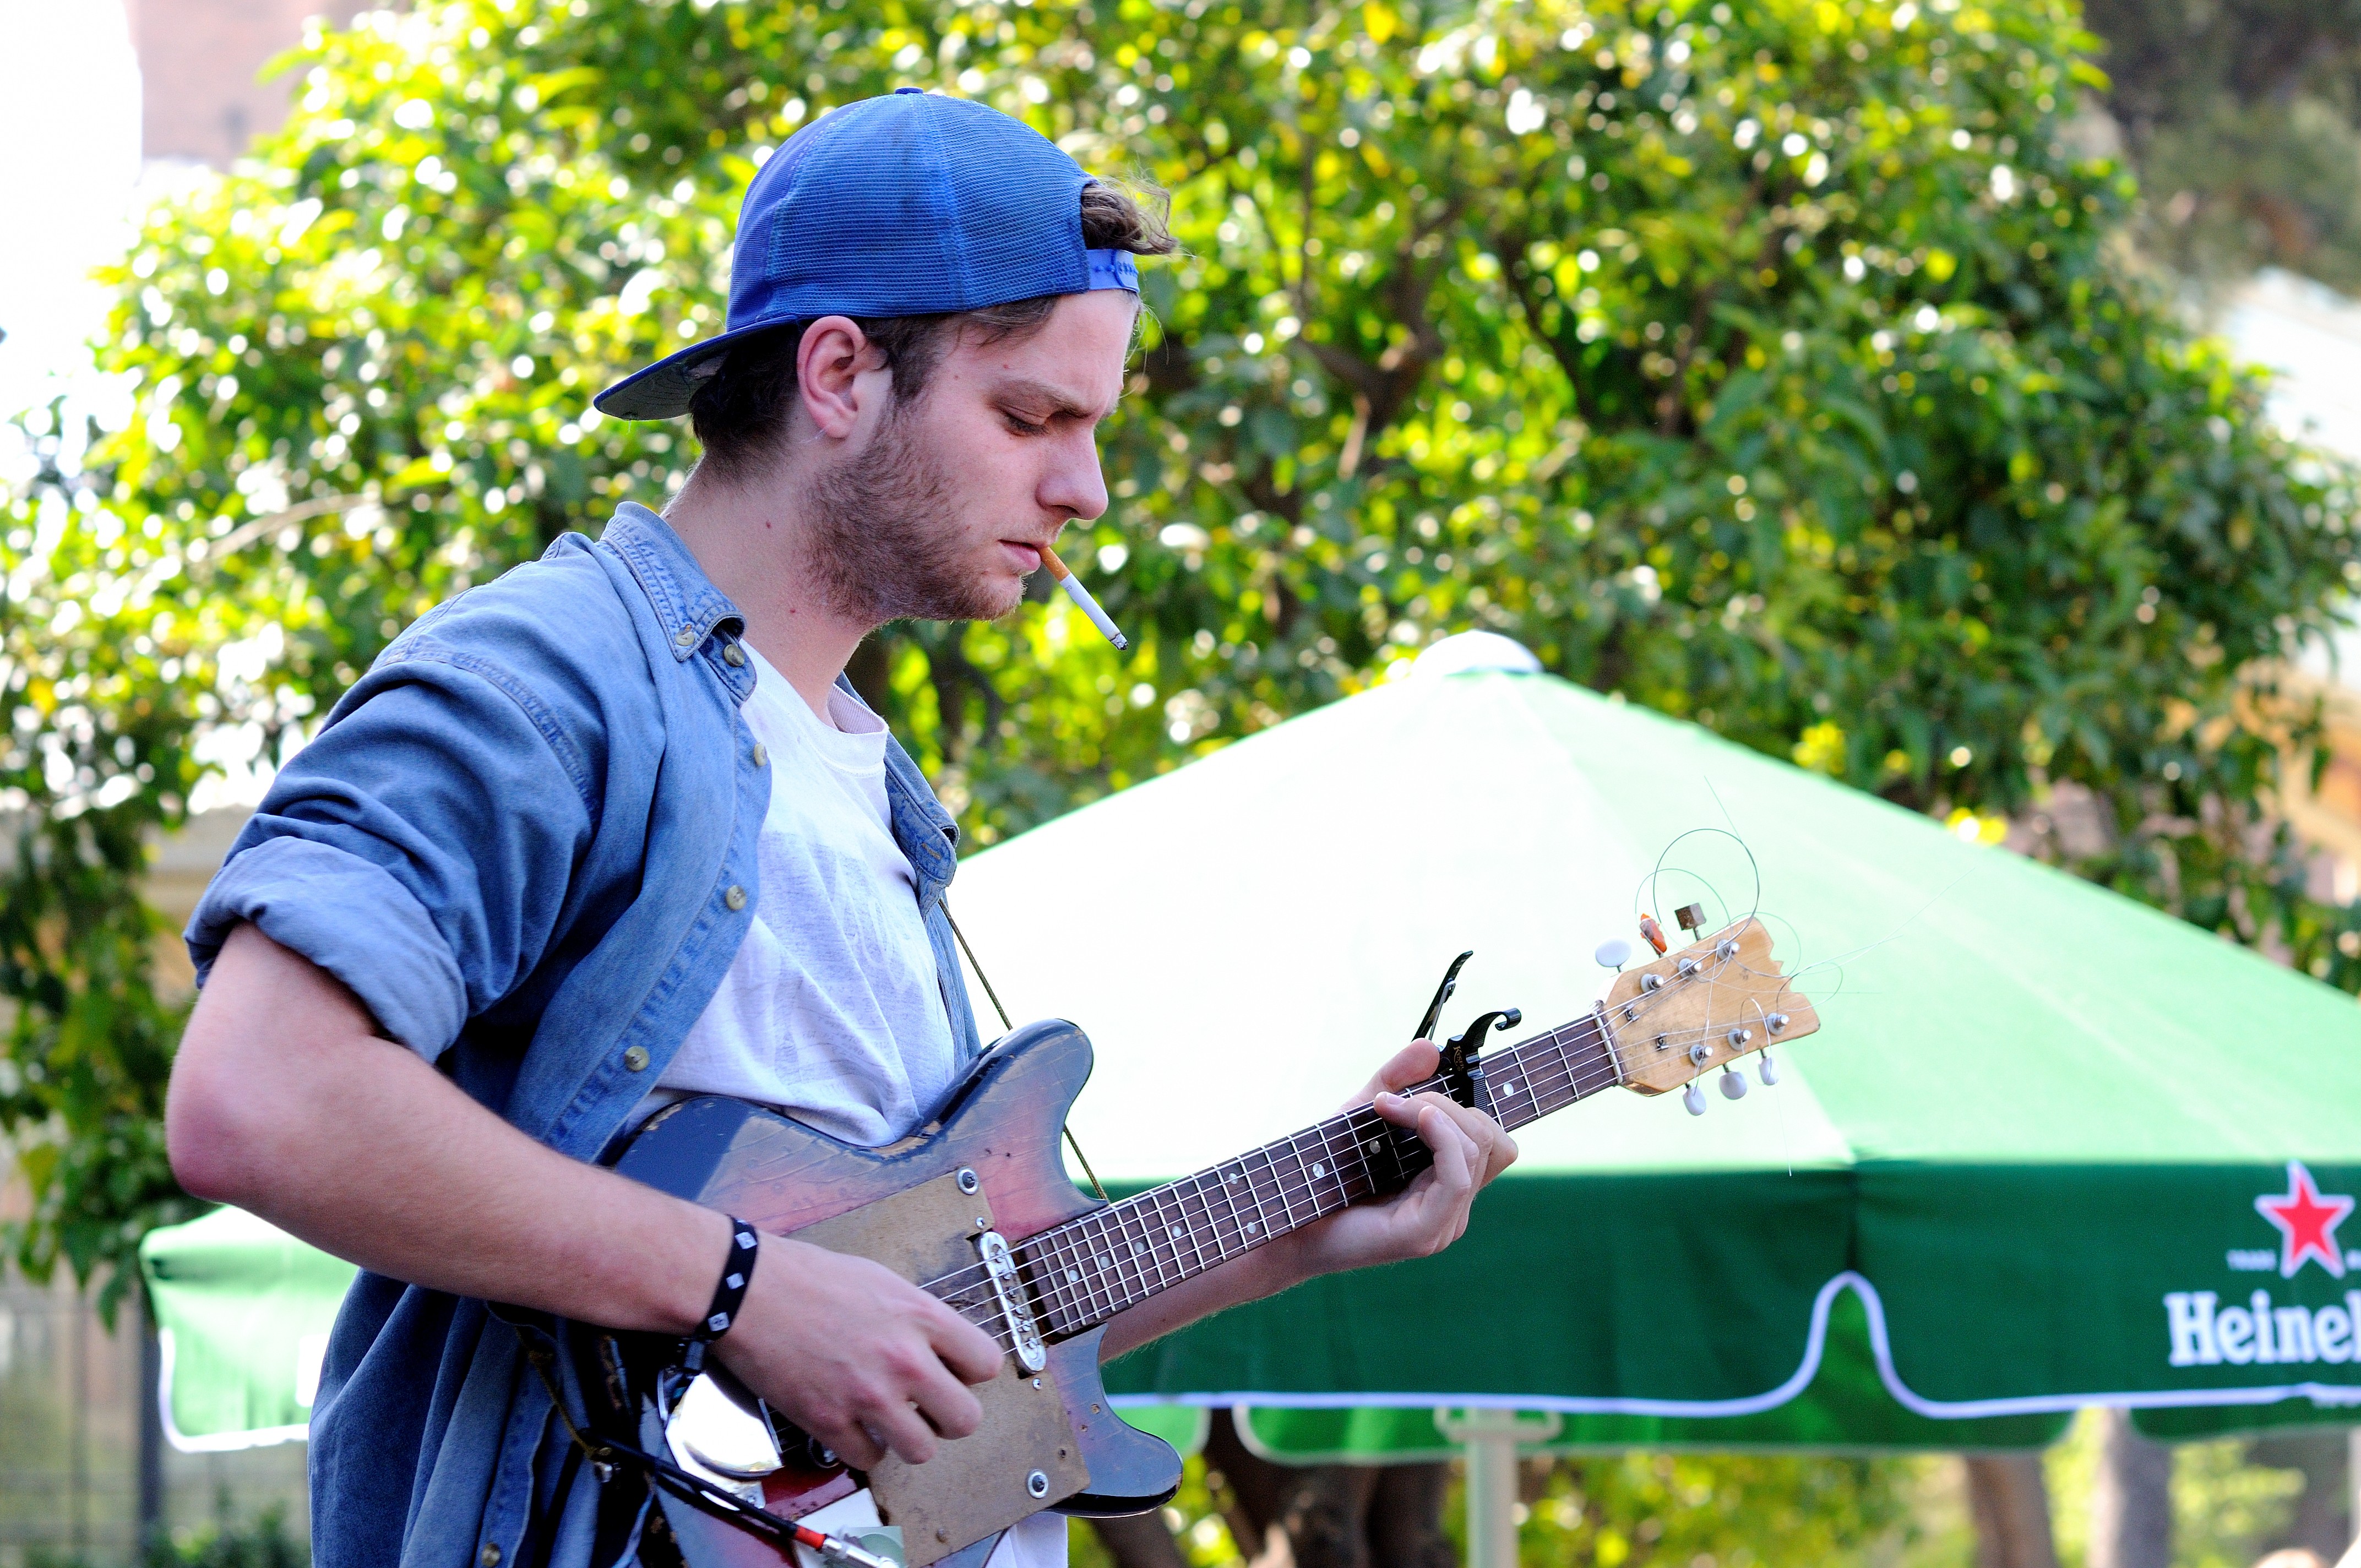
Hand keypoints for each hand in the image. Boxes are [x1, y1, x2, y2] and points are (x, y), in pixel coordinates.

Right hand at [715, 1232, 1002, 1469]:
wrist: (747, 1288)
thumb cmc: (806, 1276)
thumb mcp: (881, 1279)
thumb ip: (916, 1315)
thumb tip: (936, 1344)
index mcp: (920, 1316)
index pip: (987, 1363)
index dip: (972, 1374)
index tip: (955, 1373)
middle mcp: (903, 1359)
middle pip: (965, 1419)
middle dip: (949, 1417)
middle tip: (929, 1407)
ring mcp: (867, 1395)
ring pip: (921, 1450)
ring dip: (908, 1439)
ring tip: (891, 1420)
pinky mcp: (828, 1420)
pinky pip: (868, 1459)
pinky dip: (863, 1448)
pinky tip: (854, 1426)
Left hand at [1276, 1040, 1517, 1281]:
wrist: (1287, 1219)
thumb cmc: (1324, 1174)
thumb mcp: (1361, 1114)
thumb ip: (1395, 1081)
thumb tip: (1430, 1048)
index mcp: (1448, 1185)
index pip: (1495, 1142)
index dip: (1470, 1106)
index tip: (1420, 1090)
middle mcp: (1454, 1208)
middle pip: (1491, 1140)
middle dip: (1449, 1103)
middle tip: (1395, 1100)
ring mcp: (1444, 1224)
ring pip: (1476, 1151)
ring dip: (1436, 1111)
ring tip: (1390, 1107)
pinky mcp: (1425, 1233)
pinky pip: (1457, 1176)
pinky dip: (1440, 1135)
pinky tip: (1414, 1116)